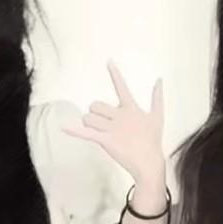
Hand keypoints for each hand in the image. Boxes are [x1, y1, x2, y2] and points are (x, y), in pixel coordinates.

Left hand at [64, 62, 164, 187]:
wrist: (149, 162)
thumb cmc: (153, 141)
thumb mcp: (157, 117)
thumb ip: (157, 97)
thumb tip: (159, 80)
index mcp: (130, 108)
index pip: (121, 87)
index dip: (115, 74)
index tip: (108, 61)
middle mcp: (120, 115)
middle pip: (96, 105)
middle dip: (94, 113)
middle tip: (100, 123)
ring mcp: (112, 128)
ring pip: (89, 118)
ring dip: (88, 123)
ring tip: (97, 132)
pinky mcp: (106, 140)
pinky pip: (86, 133)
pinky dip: (74, 130)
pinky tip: (63, 127)